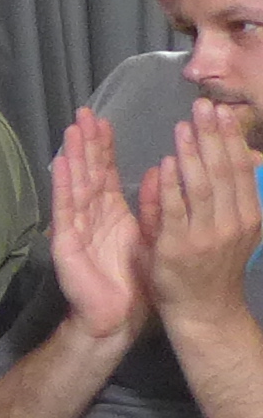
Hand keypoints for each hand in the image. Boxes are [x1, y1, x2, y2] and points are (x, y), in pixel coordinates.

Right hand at [43, 107, 152, 343]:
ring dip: (73, 157)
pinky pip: (66, 210)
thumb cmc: (134, 282)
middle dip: (86, 143)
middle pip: (87, 172)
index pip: (105, 173)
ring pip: (75, 185)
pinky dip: (63, 186)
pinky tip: (61, 163)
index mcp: (110, 213)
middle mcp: (90, 215)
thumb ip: (151, 205)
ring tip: (73, 129)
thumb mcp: (151, 237)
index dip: (103, 147)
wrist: (117, 317)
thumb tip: (157, 171)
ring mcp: (75, 227)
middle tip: (84, 113)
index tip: (103, 120)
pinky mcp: (66, 243)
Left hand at [147, 106, 262, 325]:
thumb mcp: (229, 227)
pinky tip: (167, 162)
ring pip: (202, 187)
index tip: (222, 112)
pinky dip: (172, 184)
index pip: (241, 170)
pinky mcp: (179, 247)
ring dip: (193, 153)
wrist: (204, 311)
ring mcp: (208, 236)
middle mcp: (234, 223)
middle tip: (202, 107)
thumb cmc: (212, 265)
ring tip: (184, 126)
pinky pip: (176, 209)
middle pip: (224, 171)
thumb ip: (221, 195)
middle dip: (214, 136)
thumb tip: (218, 157)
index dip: (231, 139)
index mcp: (248, 216)